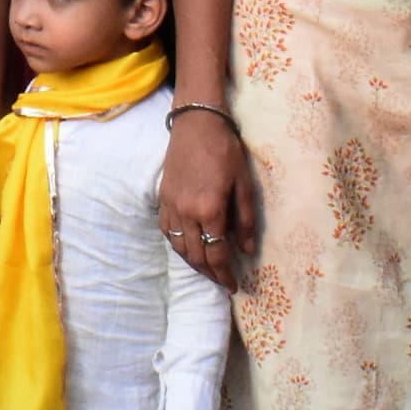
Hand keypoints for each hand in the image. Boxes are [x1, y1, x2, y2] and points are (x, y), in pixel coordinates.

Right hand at [158, 110, 252, 282]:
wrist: (197, 123)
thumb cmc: (226, 150)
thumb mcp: (244, 184)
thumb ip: (245, 220)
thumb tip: (247, 251)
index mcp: (210, 210)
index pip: (216, 254)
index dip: (225, 274)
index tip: (233, 286)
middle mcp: (187, 212)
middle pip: (196, 256)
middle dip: (210, 274)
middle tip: (222, 282)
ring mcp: (171, 206)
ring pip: (179, 247)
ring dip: (193, 263)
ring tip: (207, 270)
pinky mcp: (163, 198)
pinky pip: (167, 232)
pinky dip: (178, 246)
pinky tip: (188, 248)